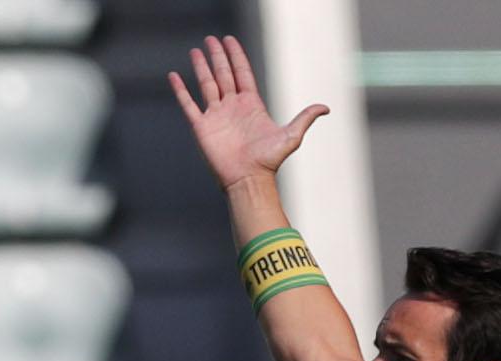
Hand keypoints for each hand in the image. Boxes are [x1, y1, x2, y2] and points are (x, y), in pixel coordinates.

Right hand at [168, 34, 326, 191]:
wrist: (248, 180)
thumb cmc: (269, 161)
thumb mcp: (291, 135)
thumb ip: (305, 118)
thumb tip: (326, 107)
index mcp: (250, 104)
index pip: (241, 73)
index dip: (236, 56)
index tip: (229, 41)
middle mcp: (232, 107)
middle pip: (223, 74)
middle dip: (217, 56)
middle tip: (211, 40)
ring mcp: (216, 116)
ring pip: (206, 84)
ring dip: (201, 67)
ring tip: (196, 50)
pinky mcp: (202, 127)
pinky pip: (189, 104)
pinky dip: (181, 90)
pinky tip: (174, 76)